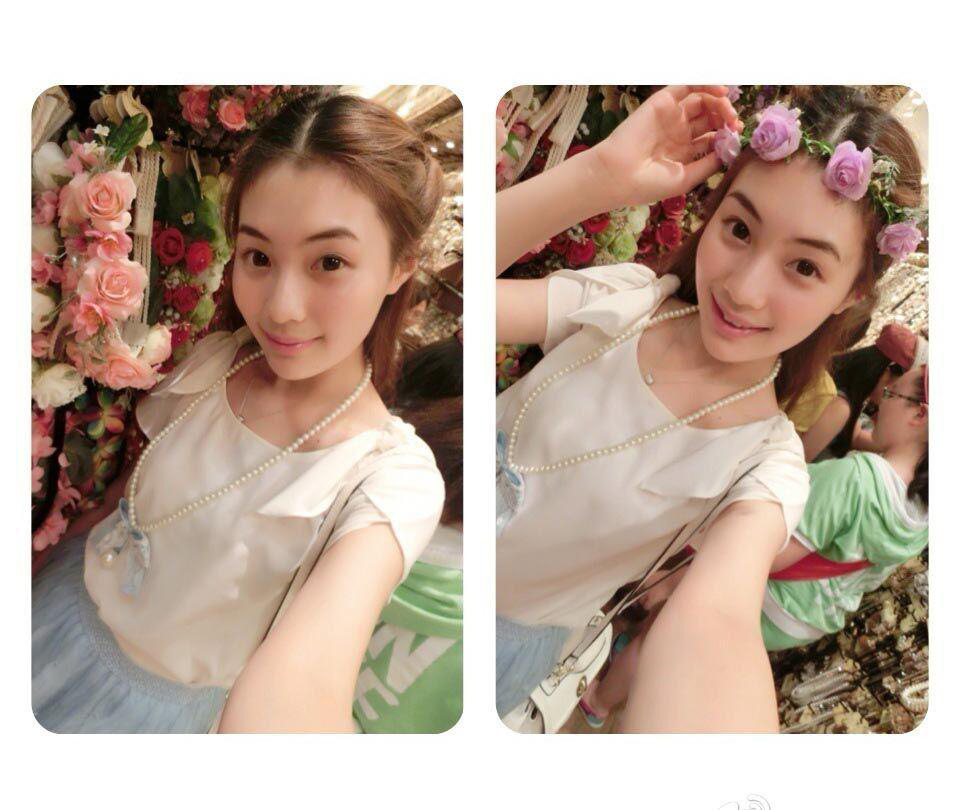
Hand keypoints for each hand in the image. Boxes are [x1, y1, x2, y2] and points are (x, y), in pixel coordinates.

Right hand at [593, 85, 741, 207]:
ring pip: (701, 100)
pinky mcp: (662, 102)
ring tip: (728, 112)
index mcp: (682, 151)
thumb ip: (708, 164)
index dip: (726, 134)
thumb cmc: (648, 184)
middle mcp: (677, 131)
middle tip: (734, 123)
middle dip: (725, 117)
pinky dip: (705, 84)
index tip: (736, 137)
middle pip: (709, 117)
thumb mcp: (685, 179)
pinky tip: (721, 91)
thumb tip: (729, 150)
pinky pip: (687, 86)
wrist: (619, 176)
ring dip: (719, 102)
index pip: (711, 136)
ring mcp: (670, 116)